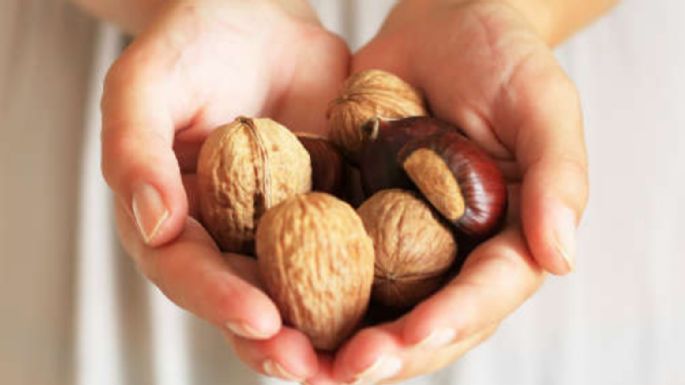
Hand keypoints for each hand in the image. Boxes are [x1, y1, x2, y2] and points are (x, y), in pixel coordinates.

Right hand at [101, 0, 348, 381]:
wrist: (256, 16)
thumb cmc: (190, 44)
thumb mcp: (145, 87)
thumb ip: (135, 154)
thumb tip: (152, 227)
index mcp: (174, 220)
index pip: (189, 274)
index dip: (220, 303)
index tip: (260, 320)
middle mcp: (227, 236)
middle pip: (248, 300)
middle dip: (279, 341)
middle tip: (314, 369)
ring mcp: (280, 226)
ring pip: (302, 290)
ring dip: (329, 330)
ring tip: (361, 358)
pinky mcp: (328, 207)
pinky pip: (349, 247)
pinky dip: (370, 279)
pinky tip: (400, 301)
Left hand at [317, 1, 587, 382]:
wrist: (442, 24)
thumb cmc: (503, 56)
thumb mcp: (542, 105)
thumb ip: (559, 178)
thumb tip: (562, 259)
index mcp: (507, 236)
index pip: (485, 293)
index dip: (452, 320)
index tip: (413, 336)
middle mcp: (454, 252)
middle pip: (428, 321)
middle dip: (390, 352)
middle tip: (347, 369)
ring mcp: (404, 240)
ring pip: (378, 309)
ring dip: (343, 341)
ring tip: (303, 361)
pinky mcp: (360, 218)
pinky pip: (337, 264)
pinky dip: (310, 291)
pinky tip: (278, 308)